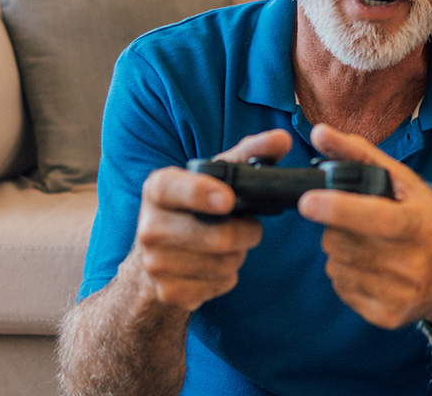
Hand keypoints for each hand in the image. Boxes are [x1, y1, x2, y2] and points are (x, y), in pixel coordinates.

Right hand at [129, 129, 292, 311]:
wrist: (160, 253)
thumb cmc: (197, 205)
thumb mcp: (218, 175)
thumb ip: (251, 153)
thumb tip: (283, 139)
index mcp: (158, 188)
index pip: (173, 189)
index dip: (201, 194)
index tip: (228, 200)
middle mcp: (148, 226)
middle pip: (216, 237)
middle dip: (246, 232)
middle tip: (250, 226)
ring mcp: (154, 263)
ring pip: (223, 263)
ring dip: (239, 254)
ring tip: (230, 244)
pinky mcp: (168, 292)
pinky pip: (219, 285)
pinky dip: (228, 276)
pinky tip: (217, 265)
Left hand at [296, 123, 431, 329]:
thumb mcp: (408, 184)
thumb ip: (362, 156)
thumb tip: (319, 132)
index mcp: (420, 225)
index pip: (374, 218)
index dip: (338, 209)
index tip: (307, 201)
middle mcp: (413, 263)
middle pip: (342, 242)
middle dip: (335, 226)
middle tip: (353, 220)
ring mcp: (400, 294)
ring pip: (337, 265)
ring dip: (339, 249)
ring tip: (366, 242)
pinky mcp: (387, 316)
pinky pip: (342, 288)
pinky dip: (346, 273)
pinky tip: (369, 265)